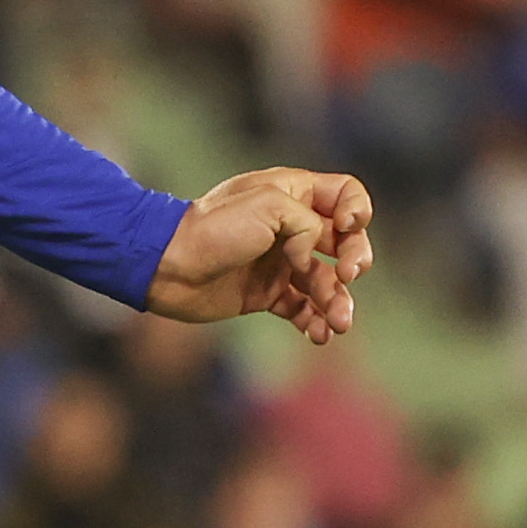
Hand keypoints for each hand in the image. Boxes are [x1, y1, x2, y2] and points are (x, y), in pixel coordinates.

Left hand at [146, 165, 373, 342]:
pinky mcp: (266, 293)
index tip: (346, 227)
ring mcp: (280, 262)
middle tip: (348, 274)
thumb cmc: (214, 228)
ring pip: (326, 282)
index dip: (357, 210)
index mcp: (293, 193)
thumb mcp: (269, 204)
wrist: (169, 267)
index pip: (345, 194)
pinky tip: (321, 334)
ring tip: (339, 323)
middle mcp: (290, 227)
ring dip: (339, 302)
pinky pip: (303, 309)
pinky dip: (316, 322)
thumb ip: (308, 223)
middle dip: (356, 259)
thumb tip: (310, 261)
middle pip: (344, 242)